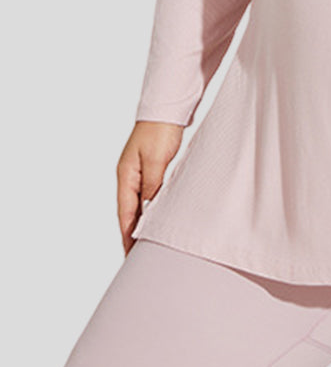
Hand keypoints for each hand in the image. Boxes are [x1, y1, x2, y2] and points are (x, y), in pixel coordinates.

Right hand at [116, 120, 184, 255]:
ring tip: (148, 245)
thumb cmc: (160, 130)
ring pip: (139, 205)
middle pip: (129, 212)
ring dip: (142, 223)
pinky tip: (157, 219)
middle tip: (138, 259)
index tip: (130, 255)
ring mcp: (139, 173)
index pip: (125, 213)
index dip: (127, 235)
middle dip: (132, 235)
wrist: (168, 108)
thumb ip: (152, 185)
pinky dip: (151, 209)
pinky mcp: (151, 169)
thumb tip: (148, 210)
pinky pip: (149, 195)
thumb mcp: (156, 159)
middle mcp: (129, 177)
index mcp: (125, 176)